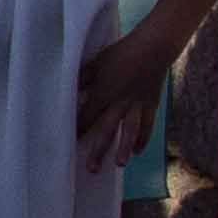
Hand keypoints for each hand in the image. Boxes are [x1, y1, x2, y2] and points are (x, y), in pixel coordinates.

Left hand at [77, 34, 169, 172]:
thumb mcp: (95, 64)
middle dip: (99, 150)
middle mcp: (120, 103)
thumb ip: (80, 79)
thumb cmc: (120, 54)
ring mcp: (138, 105)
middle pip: (107, 130)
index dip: (77, 131)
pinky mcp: (151, 104)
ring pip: (130, 131)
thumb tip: (65, 89)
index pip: (87, 117)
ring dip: (125, 148)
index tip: (67, 145)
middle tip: (92, 169)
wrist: (153, 48)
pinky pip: (148, 124)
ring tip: (121, 164)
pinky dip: (143, 138)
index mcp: (103, 93)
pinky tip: (138, 151)